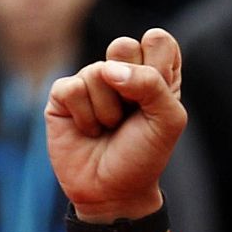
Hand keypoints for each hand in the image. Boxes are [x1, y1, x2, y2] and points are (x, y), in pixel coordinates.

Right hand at [45, 29, 185, 228]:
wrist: (113, 192)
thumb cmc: (144, 155)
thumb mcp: (168, 121)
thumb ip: (152, 84)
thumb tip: (110, 70)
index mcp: (156, 74)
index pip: (158, 40)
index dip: (158, 67)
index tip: (159, 98)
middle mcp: (122, 72)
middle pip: (123, 44)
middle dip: (131, 84)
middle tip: (132, 112)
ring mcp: (91, 81)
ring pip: (97, 72)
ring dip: (108, 111)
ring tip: (110, 129)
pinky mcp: (63, 95)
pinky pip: (72, 89)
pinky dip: (85, 117)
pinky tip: (89, 131)